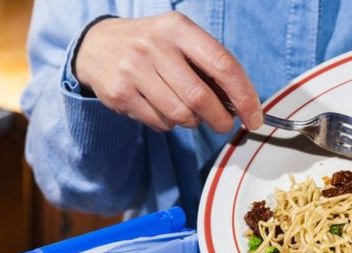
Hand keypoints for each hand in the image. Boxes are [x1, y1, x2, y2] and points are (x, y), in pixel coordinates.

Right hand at [75, 12, 262, 132]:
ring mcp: (134, 70)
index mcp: (178, 28)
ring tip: (190, 113)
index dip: (243, 95)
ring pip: (180, 114)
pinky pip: (159, 122)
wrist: (98, 45)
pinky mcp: (120, 93)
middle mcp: (154, 46)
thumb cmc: (154, 46)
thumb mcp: (181, 40)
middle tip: (225, 125)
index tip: (254, 116)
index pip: (222, 65)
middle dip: (220, 118)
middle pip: (200, 97)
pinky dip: (170, 124)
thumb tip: (243, 103)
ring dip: (193, 122)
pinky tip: (164, 109)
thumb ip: (210, 66)